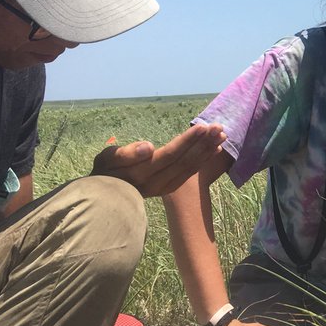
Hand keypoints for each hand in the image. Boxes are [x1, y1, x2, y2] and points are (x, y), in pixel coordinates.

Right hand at [92, 123, 225, 196]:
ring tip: (221, 135)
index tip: (203, 126)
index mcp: (142, 173)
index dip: (187, 141)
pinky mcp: (169, 188)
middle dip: (203, 143)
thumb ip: (125, 154)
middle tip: (219, 127)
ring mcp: (165, 187)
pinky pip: (190, 173)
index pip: (170, 155)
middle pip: (185, 160)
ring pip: (190, 167)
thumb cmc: (104, 172)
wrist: (104, 199)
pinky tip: (215, 149)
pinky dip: (203, 160)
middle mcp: (157, 183)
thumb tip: (148, 147)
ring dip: (207, 150)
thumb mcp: (106, 160)